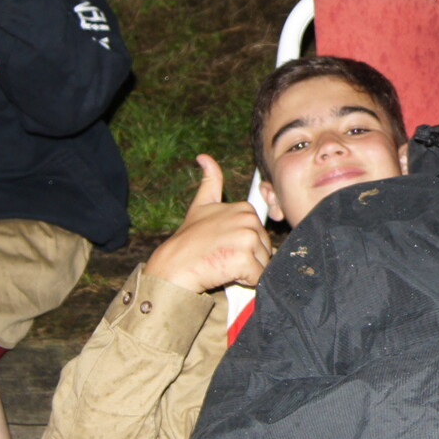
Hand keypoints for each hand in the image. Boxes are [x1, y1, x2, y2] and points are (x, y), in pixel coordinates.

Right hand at [143, 155, 271, 292]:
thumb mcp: (200, 206)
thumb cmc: (187, 241)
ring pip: (263, 263)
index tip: (224, 244)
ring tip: (223, 263)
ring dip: (246, 270)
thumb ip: (210, 181)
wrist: (173, 267)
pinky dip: (245, 281)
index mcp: (244, 208)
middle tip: (222, 255)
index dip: (244, 244)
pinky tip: (225, 273)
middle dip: (248, 258)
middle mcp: (248, 219)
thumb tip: (204, 157)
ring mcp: (247, 238)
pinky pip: (258, 277)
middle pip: (265, 249)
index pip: (260, 234)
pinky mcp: (244, 259)